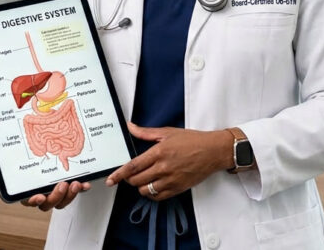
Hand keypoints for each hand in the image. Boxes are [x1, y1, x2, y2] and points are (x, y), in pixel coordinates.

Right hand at [0, 159, 90, 209]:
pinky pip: (76, 192)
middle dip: (56, 197)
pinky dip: (82, 189)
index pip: (28, 200)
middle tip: (61, 184)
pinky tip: (87, 184)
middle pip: (48, 203)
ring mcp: (56, 191)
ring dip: (69, 196)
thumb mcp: (11, 159)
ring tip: (75, 184)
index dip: (33, 200)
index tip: (38, 196)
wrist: (49, 146)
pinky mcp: (69, 186)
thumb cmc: (24, 158)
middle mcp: (42, 193)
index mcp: (27, 190)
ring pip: (62, 201)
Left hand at [105, 123, 232, 200]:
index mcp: (159, 152)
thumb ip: (146, 132)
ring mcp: (171, 180)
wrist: (213, 151)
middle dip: (130, 179)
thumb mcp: (168, 132)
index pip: (133, 166)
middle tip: (131, 174)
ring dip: (141, 186)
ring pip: (146, 190)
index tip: (110, 180)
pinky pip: (158, 197)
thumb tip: (131, 127)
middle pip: (136, 180)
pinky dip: (152, 193)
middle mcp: (163, 168)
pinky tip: (154, 186)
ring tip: (144, 179)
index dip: (119, 174)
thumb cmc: (192, 140)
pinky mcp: (178, 188)